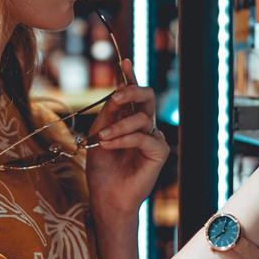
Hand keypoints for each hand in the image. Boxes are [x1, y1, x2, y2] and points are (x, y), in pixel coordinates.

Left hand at [86, 60, 169, 217]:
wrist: (107, 196)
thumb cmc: (102, 169)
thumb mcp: (100, 134)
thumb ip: (109, 113)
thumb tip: (117, 90)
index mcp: (129, 119)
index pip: (133, 94)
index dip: (130, 76)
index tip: (124, 61)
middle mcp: (144, 126)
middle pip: (147, 96)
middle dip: (132, 91)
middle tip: (117, 96)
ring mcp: (153, 138)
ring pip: (141, 118)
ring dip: (119, 126)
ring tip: (104, 138)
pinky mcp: (159, 152)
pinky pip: (143, 137)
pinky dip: (124, 140)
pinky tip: (110, 146)